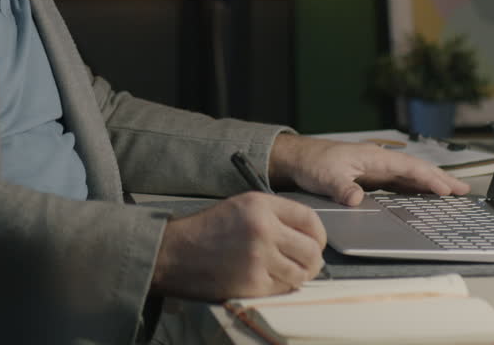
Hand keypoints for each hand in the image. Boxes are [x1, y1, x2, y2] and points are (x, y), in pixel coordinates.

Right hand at [150, 192, 326, 301]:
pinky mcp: (253, 283)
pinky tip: (268, 279)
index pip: (310, 219)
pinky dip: (281, 287)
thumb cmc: (206, 230)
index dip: (319, 235)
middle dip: (314, 259)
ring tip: (287, 272)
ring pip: (302, 273)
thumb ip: (275, 214)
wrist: (175, 253)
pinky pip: (284, 288)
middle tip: (307, 263)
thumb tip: (307, 234)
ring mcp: (259, 258)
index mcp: (261, 205)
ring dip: (299, 275)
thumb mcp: (240, 206)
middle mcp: (263, 229)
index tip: (316, 242)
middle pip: (312, 250)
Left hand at [268, 134, 470, 205]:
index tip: (447, 189)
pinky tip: (425, 196)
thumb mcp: (326, 177)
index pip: (409, 168)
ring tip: (453, 193)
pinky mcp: (372, 177)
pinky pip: (400, 182)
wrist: (298, 158)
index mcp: (374, 158)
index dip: (429, 179)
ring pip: (410, 176)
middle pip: (416, 170)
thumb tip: (357, 198)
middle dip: (441, 179)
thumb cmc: (313, 162)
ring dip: (431, 183)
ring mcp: (377, 169)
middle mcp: (380, 161)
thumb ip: (343, 188)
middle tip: (464, 190)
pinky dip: (416, 187)